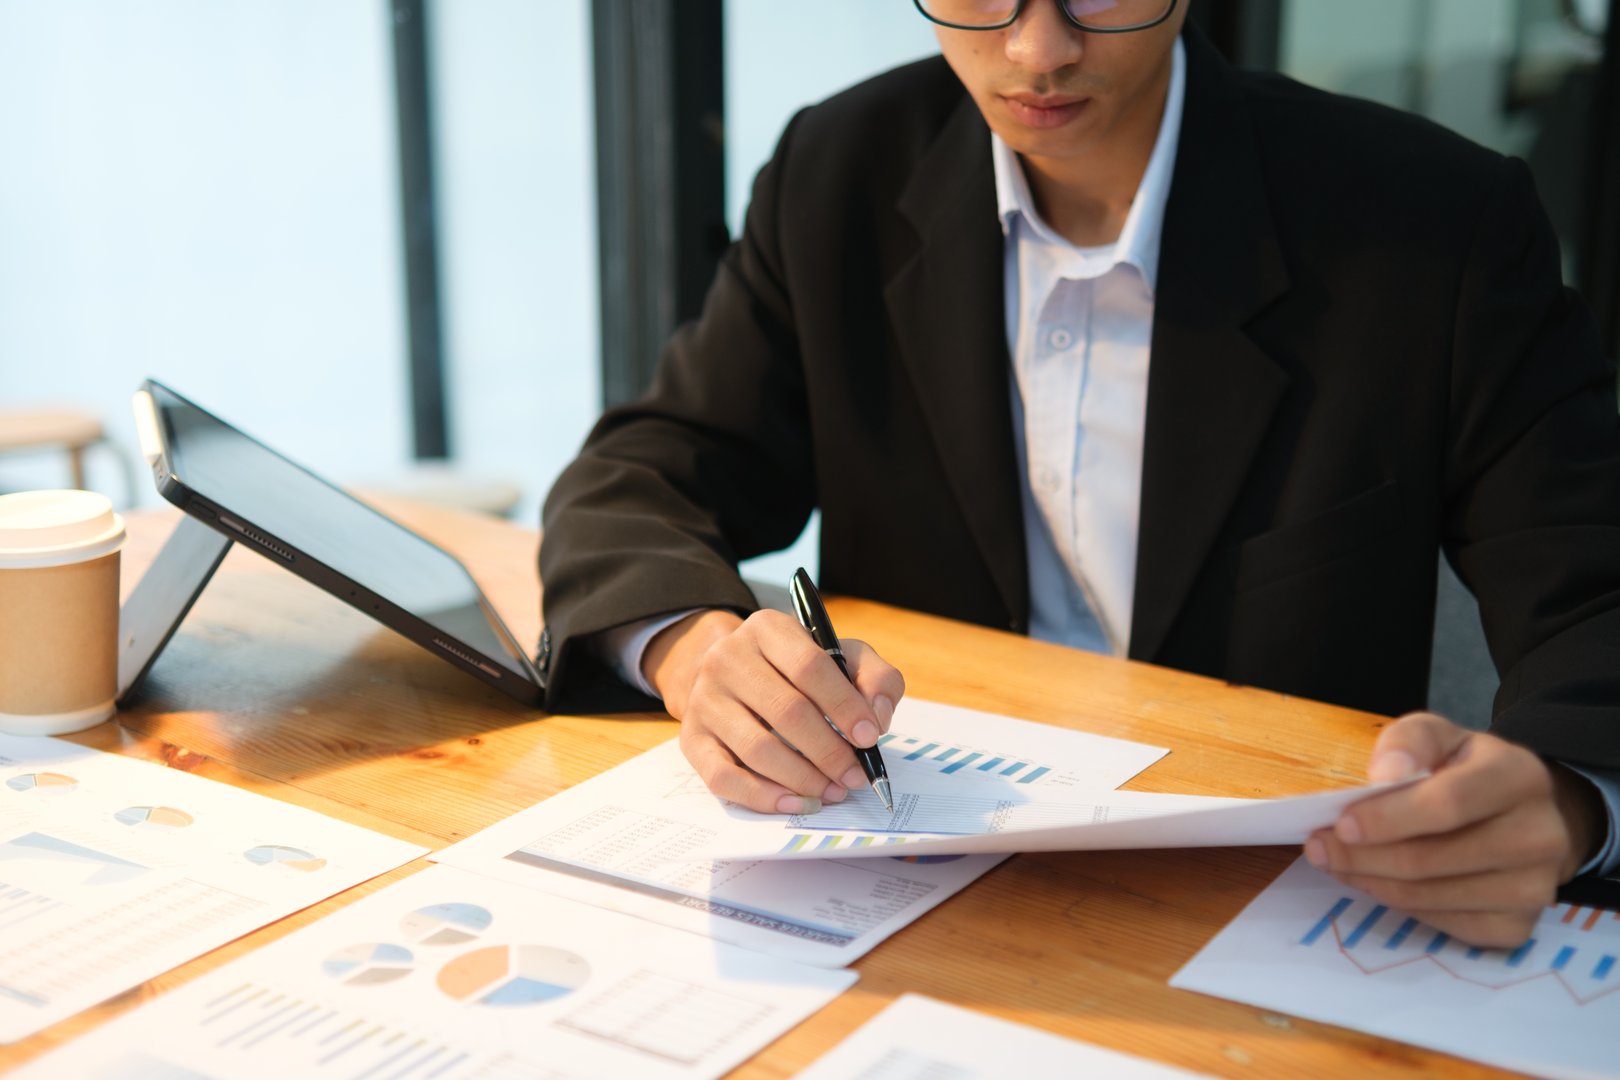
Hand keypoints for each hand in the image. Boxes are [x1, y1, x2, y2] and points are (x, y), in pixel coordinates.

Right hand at [642, 608, 904, 813]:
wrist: (734, 675)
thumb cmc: (798, 670)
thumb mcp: (842, 657)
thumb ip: (874, 678)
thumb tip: (877, 717)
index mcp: (768, 629)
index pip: (809, 666)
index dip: (844, 706)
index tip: (870, 738)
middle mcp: (728, 658)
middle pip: (786, 711)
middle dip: (829, 751)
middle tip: (855, 776)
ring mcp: (705, 699)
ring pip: (757, 749)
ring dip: (803, 778)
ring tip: (833, 790)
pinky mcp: (692, 738)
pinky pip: (724, 777)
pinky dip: (763, 797)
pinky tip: (796, 802)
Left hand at [1304, 712, 1604, 947]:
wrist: (1522, 816)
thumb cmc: (1467, 771)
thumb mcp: (1440, 736)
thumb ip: (1409, 742)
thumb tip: (1384, 775)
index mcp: (1519, 778)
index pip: (1447, 804)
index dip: (1387, 818)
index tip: (1341, 824)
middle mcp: (1539, 837)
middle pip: (1430, 859)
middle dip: (1362, 856)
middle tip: (1320, 848)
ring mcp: (1534, 888)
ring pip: (1429, 897)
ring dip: (1370, 881)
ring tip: (1339, 862)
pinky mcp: (1518, 927)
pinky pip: (1443, 924)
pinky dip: (1400, 905)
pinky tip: (1379, 881)